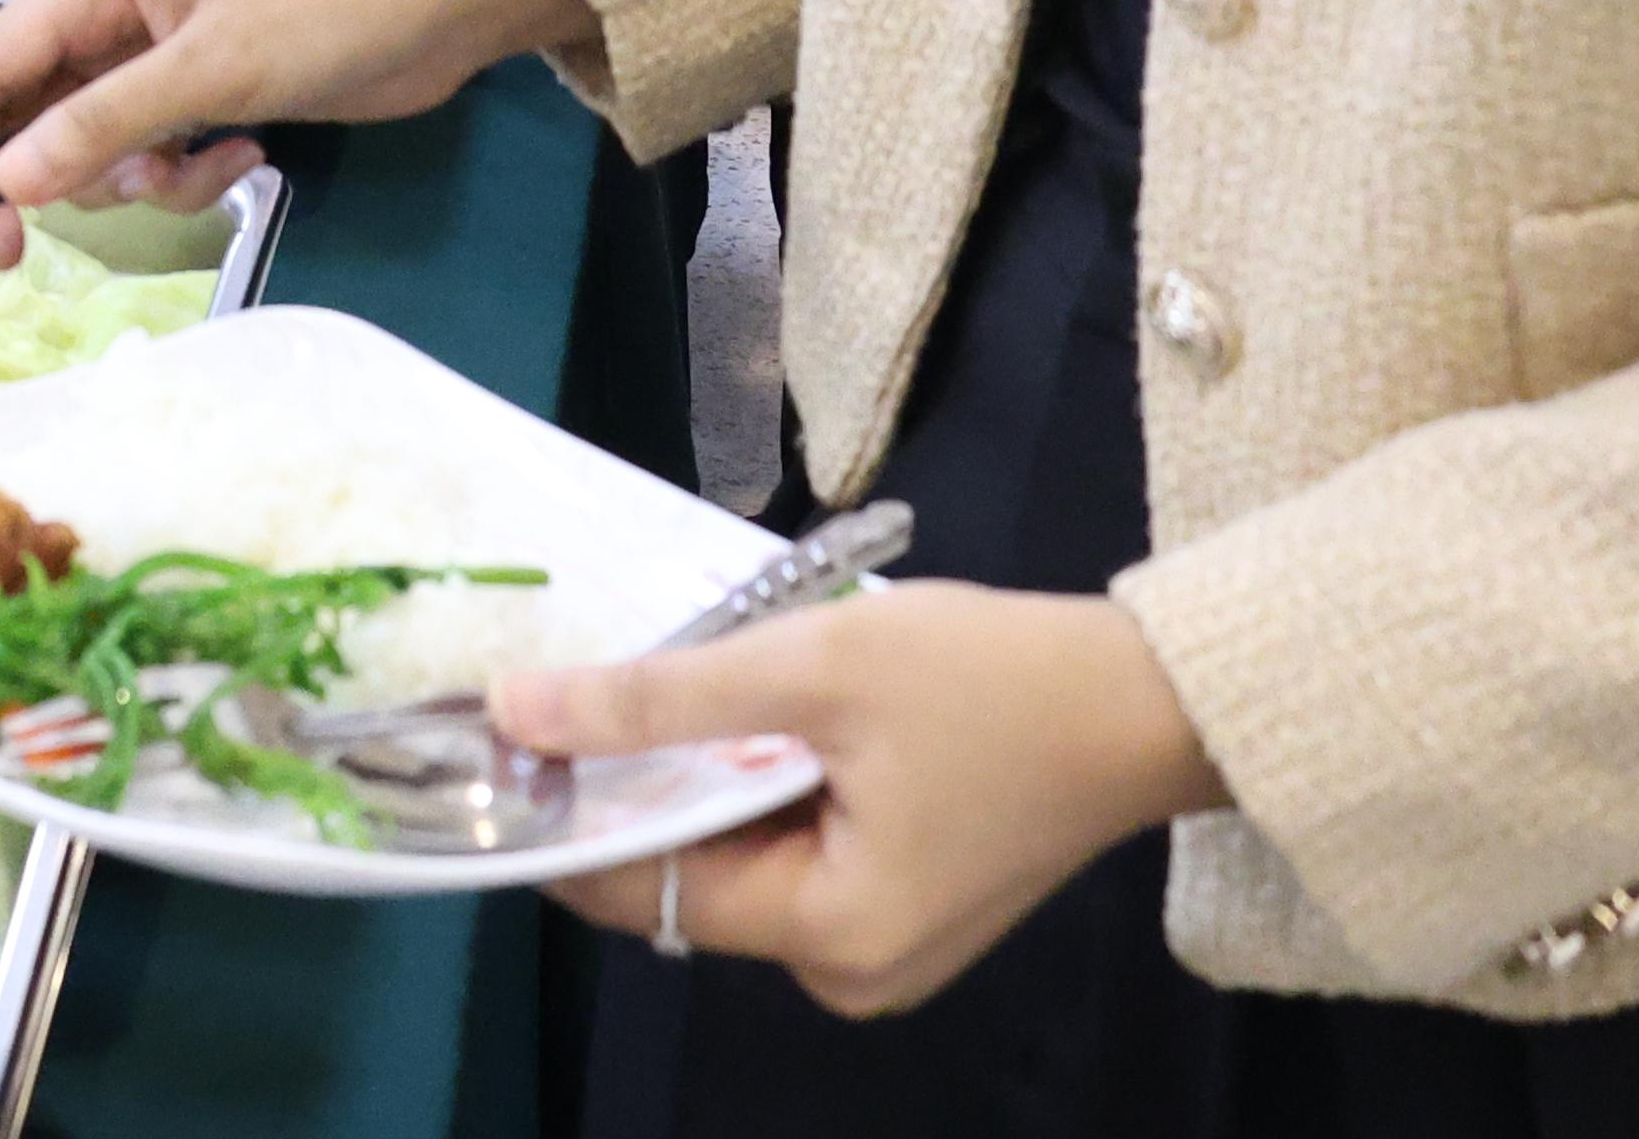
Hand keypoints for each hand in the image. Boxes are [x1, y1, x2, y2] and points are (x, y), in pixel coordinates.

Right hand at [0, 0, 591, 245]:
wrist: (445, 7)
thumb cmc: (325, 11)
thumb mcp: (209, 70)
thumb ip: (102, 125)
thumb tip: (8, 184)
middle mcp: (112, 14)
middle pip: (29, 114)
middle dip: (40, 177)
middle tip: (13, 256)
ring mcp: (157, 57)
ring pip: (92, 148)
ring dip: (134, 177)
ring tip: (200, 163)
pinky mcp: (202, 95)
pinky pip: (154, 156)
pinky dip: (188, 171)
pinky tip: (246, 152)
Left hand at [511, 587, 1227, 1015]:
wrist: (1148, 696)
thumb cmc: (989, 680)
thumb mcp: (809, 668)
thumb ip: (656, 700)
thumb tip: (515, 714)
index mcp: (829, 936)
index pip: (640, 890)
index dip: (561, 818)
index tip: (490, 741)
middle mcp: (847, 969)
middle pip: (684, 880)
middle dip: (624, 792)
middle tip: (564, 690)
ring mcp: (880, 945)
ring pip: (732, 860)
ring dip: (688, 781)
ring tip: (646, 688)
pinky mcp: (901, 903)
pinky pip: (788, 853)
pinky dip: (750, 789)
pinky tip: (733, 715)